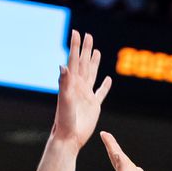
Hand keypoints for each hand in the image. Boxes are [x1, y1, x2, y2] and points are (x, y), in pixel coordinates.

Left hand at [51, 30, 111, 148]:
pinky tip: (108, 79)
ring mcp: (86, 95)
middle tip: (88, 35)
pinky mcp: (94, 106)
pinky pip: (101, 92)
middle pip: (83, 63)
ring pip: (92, 74)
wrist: (69, 138)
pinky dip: (105, 86)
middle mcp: (79, 87)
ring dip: (94, 62)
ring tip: (96, 51)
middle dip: (85, 49)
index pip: (74, 60)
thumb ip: (65, 82)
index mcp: (72, 83)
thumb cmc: (64, 120)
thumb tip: (63, 65)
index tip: (76, 32)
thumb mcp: (65, 99)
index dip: (75, 46)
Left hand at [100, 132, 162, 170]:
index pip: (115, 156)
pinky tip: (135, 168)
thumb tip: (118, 155)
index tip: (103, 134)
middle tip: (106, 136)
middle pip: (120, 158)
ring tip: (116, 150)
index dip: (110, 144)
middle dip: (113, 147)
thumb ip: (124, 169)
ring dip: (122, 157)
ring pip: (128, 166)